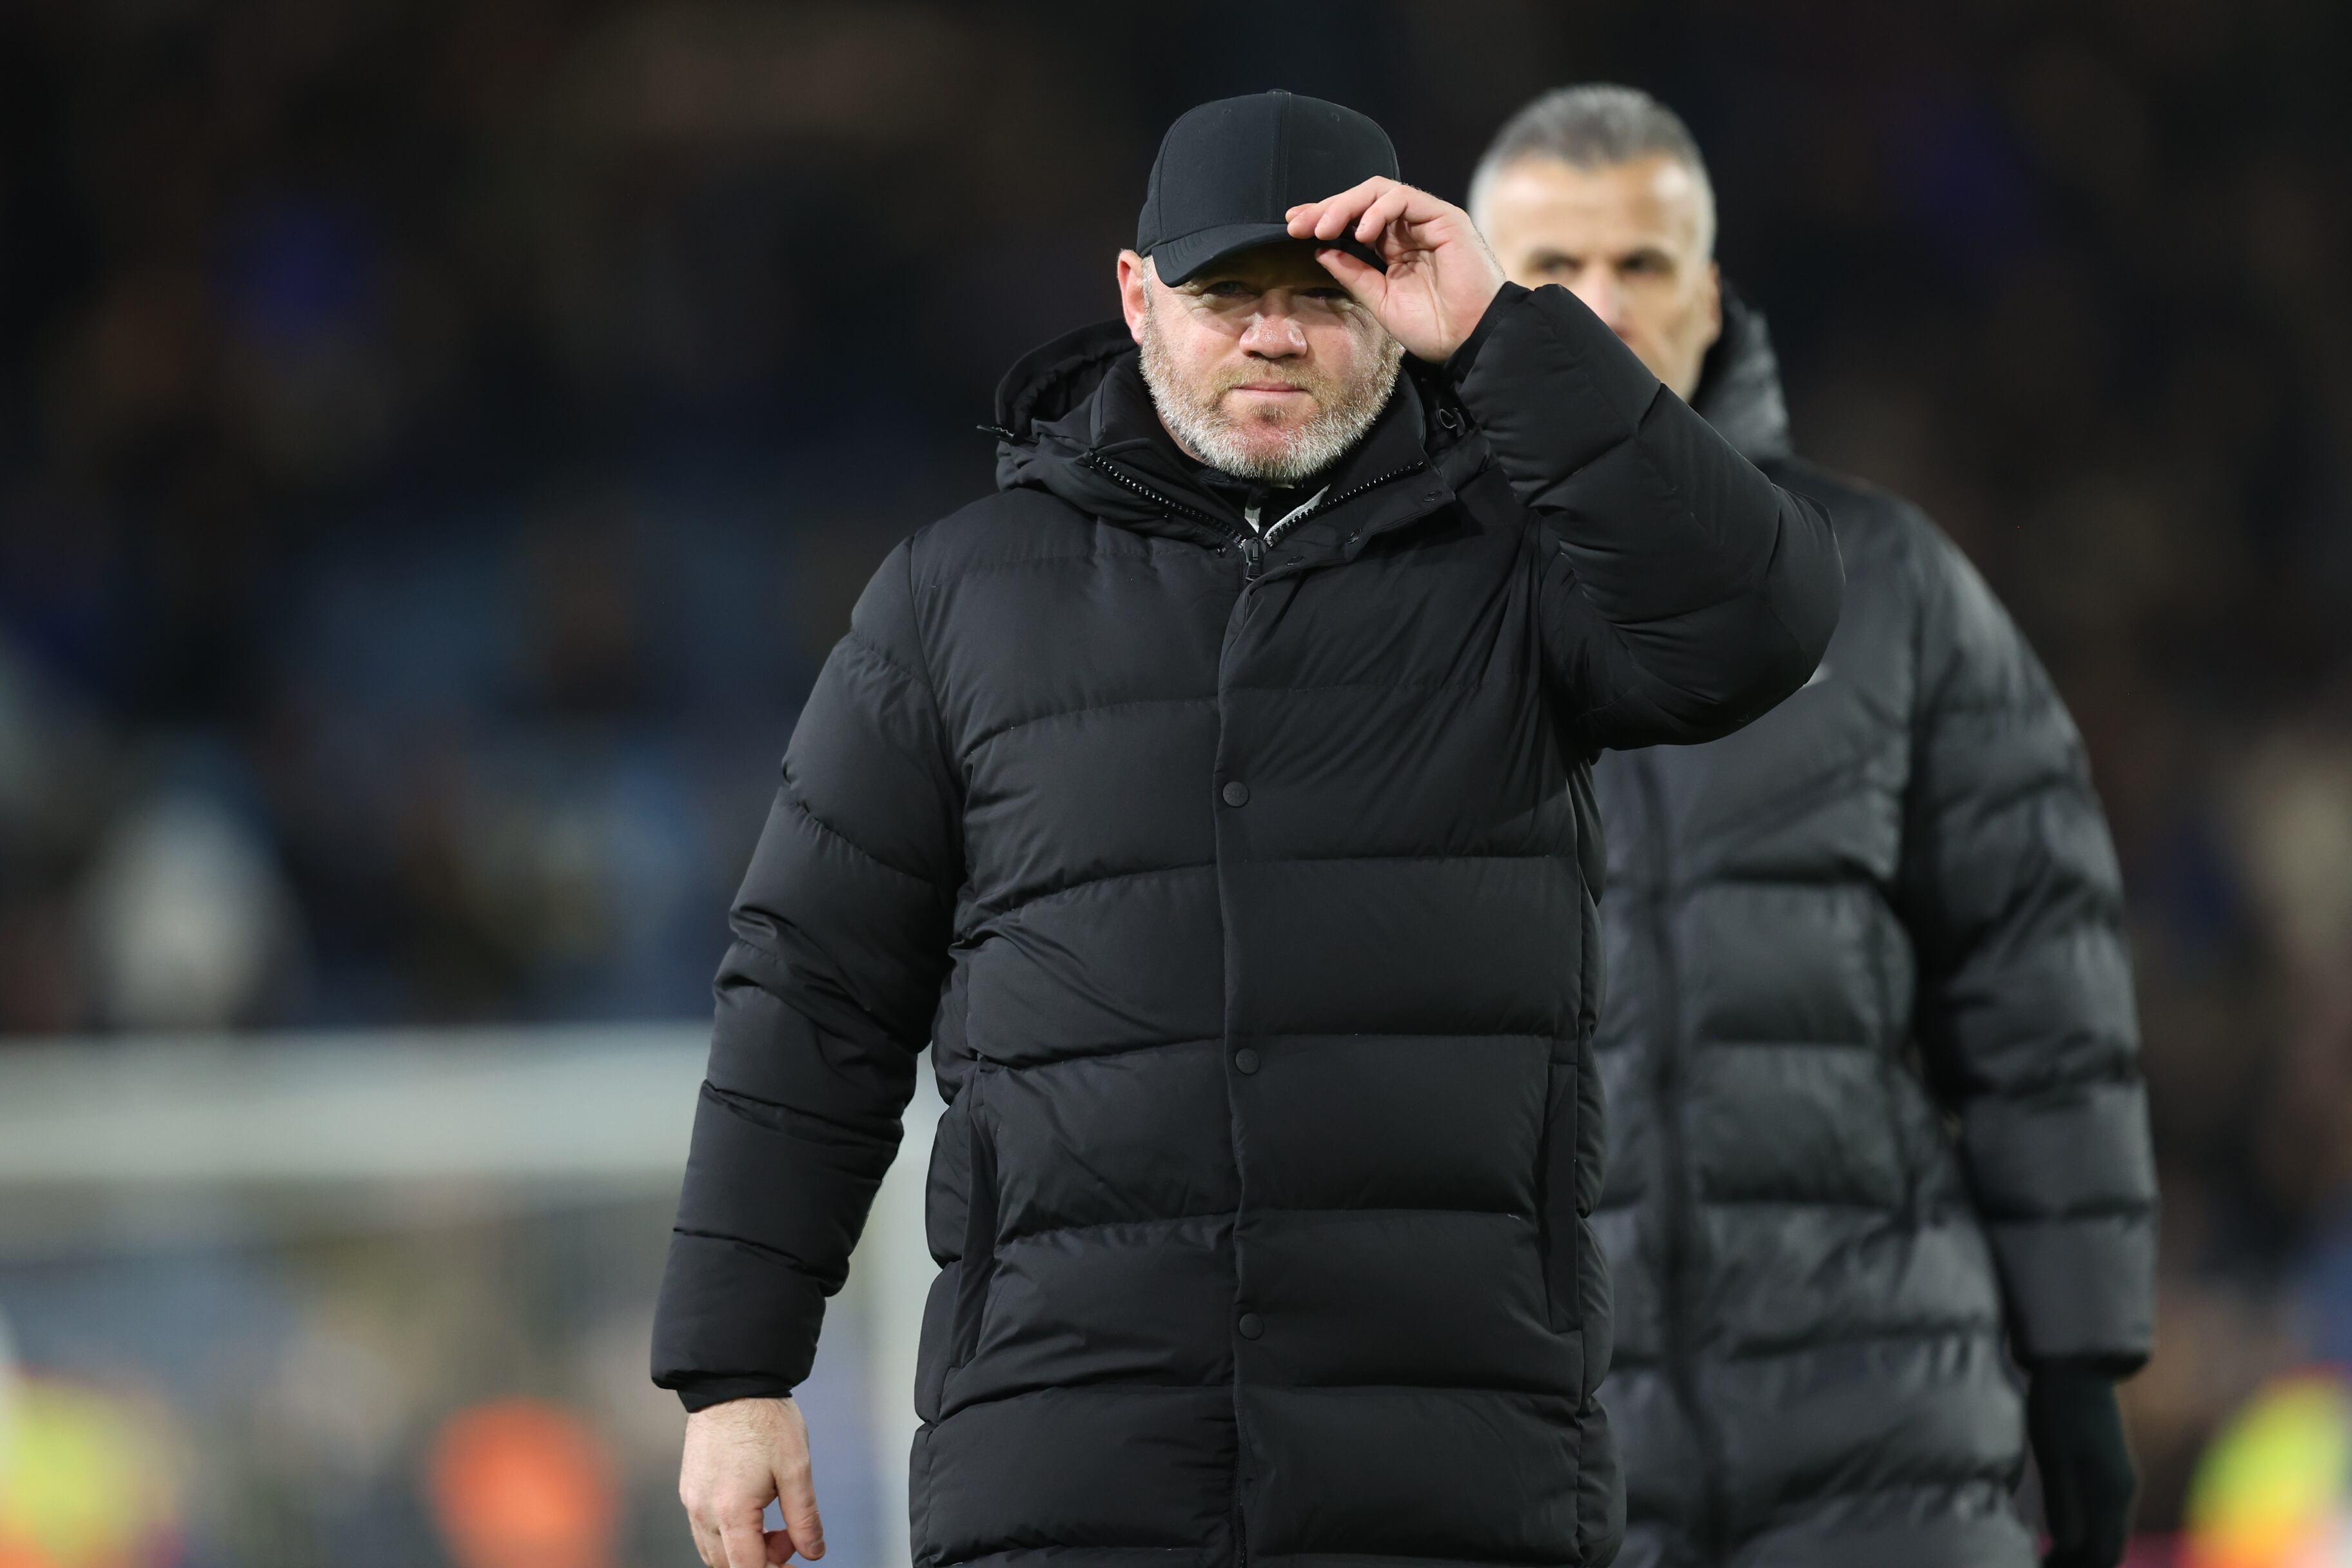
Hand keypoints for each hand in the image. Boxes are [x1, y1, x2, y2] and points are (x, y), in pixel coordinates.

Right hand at [679, 1396, 825, 1565]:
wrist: (732, 1382)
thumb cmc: (763, 1418)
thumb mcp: (796, 1468)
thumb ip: (804, 1517)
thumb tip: (812, 1550)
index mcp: (731, 1510)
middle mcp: (703, 1511)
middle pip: (727, 1565)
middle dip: (761, 1562)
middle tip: (790, 1539)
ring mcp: (691, 1500)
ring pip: (713, 1550)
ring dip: (743, 1550)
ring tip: (774, 1524)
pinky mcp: (689, 1488)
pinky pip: (704, 1529)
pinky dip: (729, 1534)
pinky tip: (753, 1513)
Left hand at [1286, 177, 1505, 362]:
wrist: (1467, 342)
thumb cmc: (1432, 328)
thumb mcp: (1379, 300)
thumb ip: (1353, 272)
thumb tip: (1320, 249)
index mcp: (1394, 248)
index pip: (1354, 220)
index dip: (1323, 218)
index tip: (1293, 227)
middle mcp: (1410, 229)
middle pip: (1362, 201)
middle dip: (1325, 208)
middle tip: (1297, 224)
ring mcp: (1427, 221)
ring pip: (1379, 192)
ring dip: (1345, 206)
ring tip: (1323, 228)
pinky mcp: (1444, 218)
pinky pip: (1404, 198)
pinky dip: (1377, 210)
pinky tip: (1359, 232)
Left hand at [2028, 1365, 2135, 1567]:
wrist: (2076, 1365)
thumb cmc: (2059, 1407)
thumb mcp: (2054, 1454)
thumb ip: (2062, 1501)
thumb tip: (2068, 1545)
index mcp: (2112, 1494)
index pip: (2104, 1555)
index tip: (2040, 1567)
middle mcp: (2122, 1493)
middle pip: (2107, 1549)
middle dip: (2078, 1565)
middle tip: (2039, 1562)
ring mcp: (2116, 1481)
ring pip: (2104, 1533)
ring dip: (2079, 1550)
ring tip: (2043, 1553)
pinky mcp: (2105, 1469)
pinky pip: (2100, 1515)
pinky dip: (2081, 1531)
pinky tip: (2053, 1529)